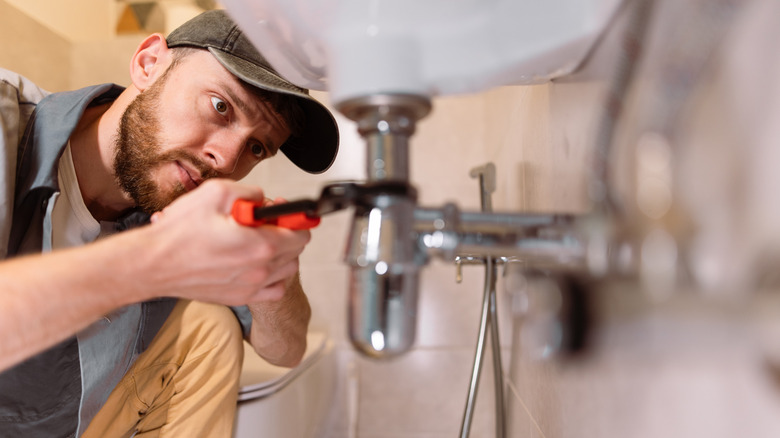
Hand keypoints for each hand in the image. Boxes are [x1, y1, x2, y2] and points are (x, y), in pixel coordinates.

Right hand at [136, 179, 310, 305]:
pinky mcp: (240, 298)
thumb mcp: (216, 193)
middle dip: (285, 232)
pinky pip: (273, 290)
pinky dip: (272, 277)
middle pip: (296, 250)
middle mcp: (260, 269)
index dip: (295, 218)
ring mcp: (251, 287)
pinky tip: (255, 264)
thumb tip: (263, 198)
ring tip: (258, 241)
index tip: (284, 212)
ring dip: (280, 254)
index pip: (301, 232)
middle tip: (264, 222)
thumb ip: (250, 192)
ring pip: (287, 269)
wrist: (152, 264)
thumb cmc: (179, 233)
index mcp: (260, 244)